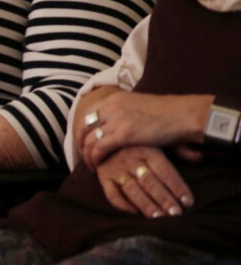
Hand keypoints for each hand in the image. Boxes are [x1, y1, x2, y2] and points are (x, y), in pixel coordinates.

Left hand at [78, 93, 210, 167]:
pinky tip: (97, 166)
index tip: (84, 141)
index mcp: (113, 98)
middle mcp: (111, 106)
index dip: (82, 129)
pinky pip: (99, 148)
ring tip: (91, 165)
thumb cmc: (167, 113)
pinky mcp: (123, 134)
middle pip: (83, 126)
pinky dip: (95, 158)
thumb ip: (124, 113)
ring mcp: (116, 119)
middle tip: (84, 156)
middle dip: (80, 143)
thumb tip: (116, 124)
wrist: (184, 114)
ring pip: (88, 139)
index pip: (86, 113)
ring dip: (86, 154)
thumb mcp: (138, 106)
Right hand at [97, 145, 191, 217]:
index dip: (177, 187)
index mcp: (147, 150)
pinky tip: (136, 215)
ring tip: (159, 218)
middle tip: (176, 213)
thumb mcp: (157, 142)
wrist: (105, 141)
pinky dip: (123, 207)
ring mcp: (115, 169)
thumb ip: (177, 149)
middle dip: (164, 199)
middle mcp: (130, 159)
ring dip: (147, 205)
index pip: (165, 171)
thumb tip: (198, 156)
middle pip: (149, 182)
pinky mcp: (103, 179)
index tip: (188, 202)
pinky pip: (112, 195)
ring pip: (132, 190)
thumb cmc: (138, 145)